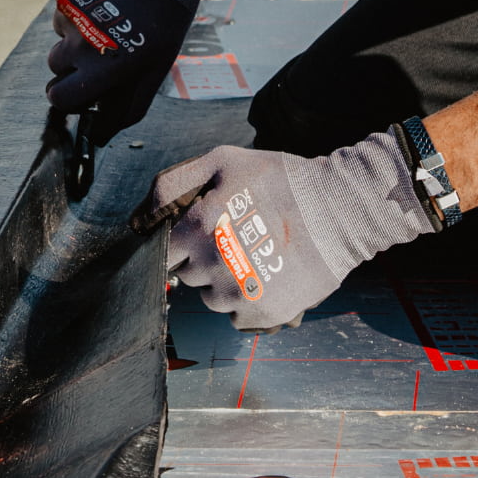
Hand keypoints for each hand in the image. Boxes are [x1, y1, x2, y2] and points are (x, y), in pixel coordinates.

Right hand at [47, 0, 222, 137]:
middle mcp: (82, 41)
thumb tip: (103, 135)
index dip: (69, 94)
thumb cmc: (168, 8)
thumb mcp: (160, 60)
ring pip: (58, 29)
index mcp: (108, 67)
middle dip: (73, 58)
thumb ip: (131, 102)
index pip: (61, 98)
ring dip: (77, 23)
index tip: (79, 84)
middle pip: (54, 65)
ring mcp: (67, 8)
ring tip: (112, 4)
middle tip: (104, 39)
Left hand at [150, 131, 436, 329]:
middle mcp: (213, 264)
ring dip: (224, 282)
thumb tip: (137, 219)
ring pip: (210, 298)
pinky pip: (236, 316)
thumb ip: (173, 184)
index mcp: (199, 225)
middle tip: (237, 236)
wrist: (340, 209)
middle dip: (204, 258)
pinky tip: (269, 275)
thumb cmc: (280, 180)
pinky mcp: (261, 313)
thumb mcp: (223, 161)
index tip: (204, 231)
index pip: (163, 251)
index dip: (182, 240)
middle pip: (186, 276)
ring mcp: (238, 293)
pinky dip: (248, 301)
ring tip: (256, 255)